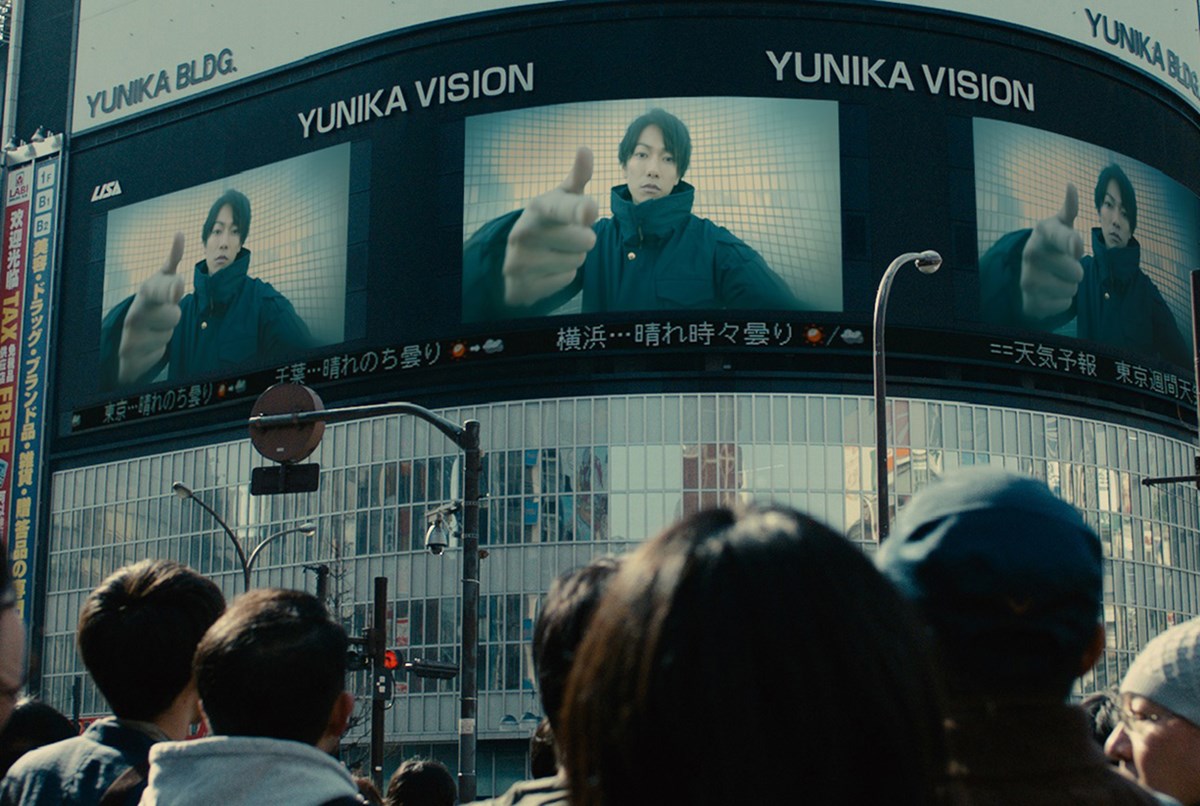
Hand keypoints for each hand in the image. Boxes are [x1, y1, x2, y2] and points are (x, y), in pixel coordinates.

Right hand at [118, 233, 185, 383]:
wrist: (130, 342)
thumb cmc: (152, 309)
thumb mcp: (161, 286)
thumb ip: (172, 263)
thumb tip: (179, 235)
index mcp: (146, 292)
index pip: (157, 287)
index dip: (169, 287)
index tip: (178, 288)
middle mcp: (135, 310)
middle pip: (168, 312)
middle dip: (172, 309)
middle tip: (170, 305)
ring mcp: (131, 332)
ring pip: (169, 332)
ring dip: (169, 332)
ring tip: (156, 330)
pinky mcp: (130, 354)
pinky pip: (158, 353)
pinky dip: (156, 352)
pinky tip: (145, 347)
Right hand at [503, 147, 598, 305]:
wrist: (515, 256)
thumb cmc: (549, 221)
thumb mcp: (561, 199)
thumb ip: (577, 177)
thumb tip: (585, 149)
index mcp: (537, 207)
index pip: (561, 208)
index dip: (577, 210)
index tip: (589, 212)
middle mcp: (524, 233)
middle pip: (585, 240)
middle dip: (582, 240)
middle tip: (564, 237)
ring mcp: (520, 262)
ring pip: (577, 262)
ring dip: (573, 258)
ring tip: (554, 252)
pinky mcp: (523, 287)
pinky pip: (566, 280)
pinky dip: (562, 277)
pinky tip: (546, 269)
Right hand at [1020, 184, 1084, 319]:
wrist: (1027, 272)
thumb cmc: (1052, 245)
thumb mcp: (1060, 225)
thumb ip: (1068, 208)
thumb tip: (1070, 186)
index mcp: (1043, 232)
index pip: (1061, 237)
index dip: (1072, 244)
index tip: (1078, 250)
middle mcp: (1031, 255)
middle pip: (1077, 272)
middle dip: (1076, 271)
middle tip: (1063, 266)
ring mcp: (1028, 280)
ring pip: (1071, 290)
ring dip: (1069, 287)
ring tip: (1056, 278)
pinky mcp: (1030, 302)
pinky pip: (1063, 305)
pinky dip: (1061, 301)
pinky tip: (1049, 292)